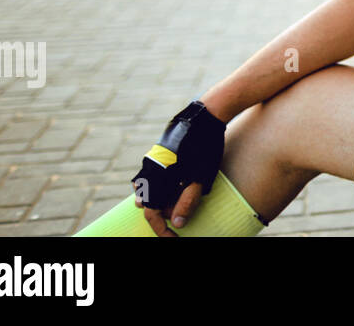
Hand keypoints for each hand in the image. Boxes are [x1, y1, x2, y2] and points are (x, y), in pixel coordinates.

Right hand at [130, 100, 226, 236]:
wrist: (205, 116)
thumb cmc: (205, 148)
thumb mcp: (200, 178)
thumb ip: (187, 202)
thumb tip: (177, 223)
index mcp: (156, 178)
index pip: (151, 213)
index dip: (161, 229)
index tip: (173, 237)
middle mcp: (148, 169)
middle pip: (149, 201)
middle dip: (164, 212)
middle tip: (183, 214)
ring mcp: (151, 158)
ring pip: (150, 188)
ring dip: (164, 198)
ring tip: (182, 198)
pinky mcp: (157, 151)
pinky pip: (154, 174)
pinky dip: (164, 185)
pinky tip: (181, 183)